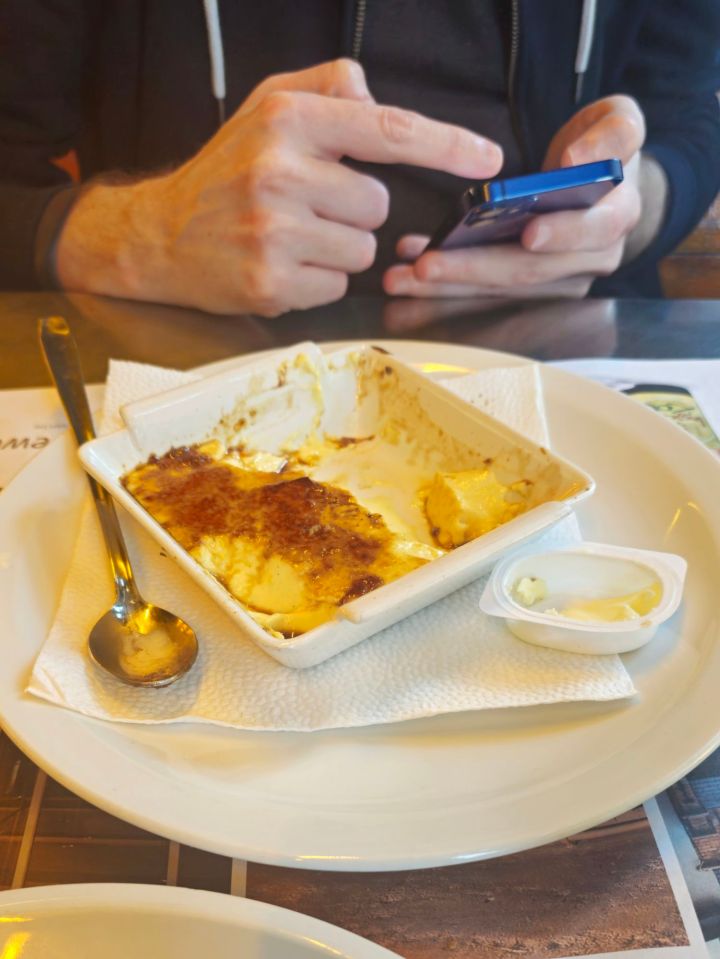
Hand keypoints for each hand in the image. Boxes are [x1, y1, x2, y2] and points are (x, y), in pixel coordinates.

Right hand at [57, 59, 501, 315]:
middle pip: (379, 204)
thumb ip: (327, 89)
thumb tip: (375, 100)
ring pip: (363, 250)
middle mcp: (280, 172)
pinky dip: (320, 281)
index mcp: (287, 121)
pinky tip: (283, 265)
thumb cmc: (224, 171)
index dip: (446, 144)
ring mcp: (274, 233)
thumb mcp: (266, 107)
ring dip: (340, 248)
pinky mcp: (271, 283)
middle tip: (310, 208)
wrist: (160, 236)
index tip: (487, 158)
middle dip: (356, 210)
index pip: (387, 129)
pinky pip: (337, 287)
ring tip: (294, 238)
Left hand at [384, 95, 644, 299]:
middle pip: (529, 270)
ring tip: (401, 275)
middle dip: (474, 269)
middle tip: (427, 265)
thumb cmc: (603, 150)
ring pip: (498, 288)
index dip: (562, 233)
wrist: (599, 184)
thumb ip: (615, 134)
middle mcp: (588, 259)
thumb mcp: (622, 124)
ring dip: (447, 285)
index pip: (592, 232)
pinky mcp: (525, 287)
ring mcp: (555, 280)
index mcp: (615, 218)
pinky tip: (408, 270)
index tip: (529, 233)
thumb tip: (580, 162)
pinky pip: (482, 288)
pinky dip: (444, 283)